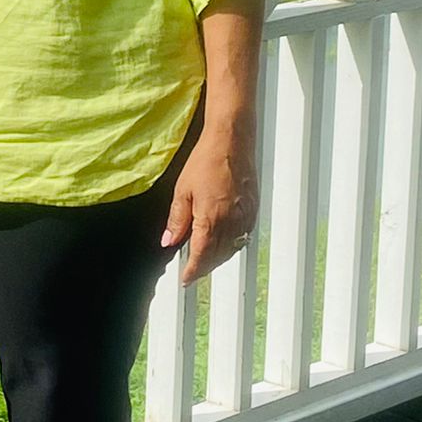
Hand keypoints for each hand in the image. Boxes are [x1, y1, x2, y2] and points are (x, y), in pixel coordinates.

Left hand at [160, 130, 258, 286]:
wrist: (232, 141)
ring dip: (218, 257)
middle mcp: (232, 222)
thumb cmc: (206, 161)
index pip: (202, 256)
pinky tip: (222, 240)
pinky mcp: (253, 210)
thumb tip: (169, 241)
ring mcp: (245, 217)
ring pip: (232, 249)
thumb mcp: (182, 191)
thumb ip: (177, 220)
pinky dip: (231, 244)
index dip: (193, 271)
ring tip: (205, 257)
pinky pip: (243, 236)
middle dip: (204, 266)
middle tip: (192, 269)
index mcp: (212, 219)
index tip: (185, 279)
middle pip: (218, 256)